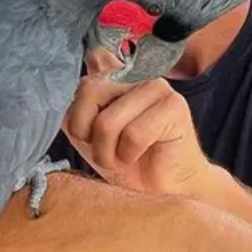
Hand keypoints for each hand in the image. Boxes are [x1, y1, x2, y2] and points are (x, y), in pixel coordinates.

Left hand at [62, 48, 210, 196]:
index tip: (86, 129)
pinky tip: (139, 156)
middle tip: (102, 150)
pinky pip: (133, 135)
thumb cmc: (125, 161)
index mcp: (113, 73)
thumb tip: (76, 71)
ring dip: (107, 151)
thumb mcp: (87, 132)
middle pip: (88, 91)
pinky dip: (130, 155)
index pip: (85, 61)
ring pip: (107, 120)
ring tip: (121, 157)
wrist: (161, 190)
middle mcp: (135, 73)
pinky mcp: (174, 107)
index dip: (78, 104)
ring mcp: (156, 87)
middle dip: (87, 132)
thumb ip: (76, 105)